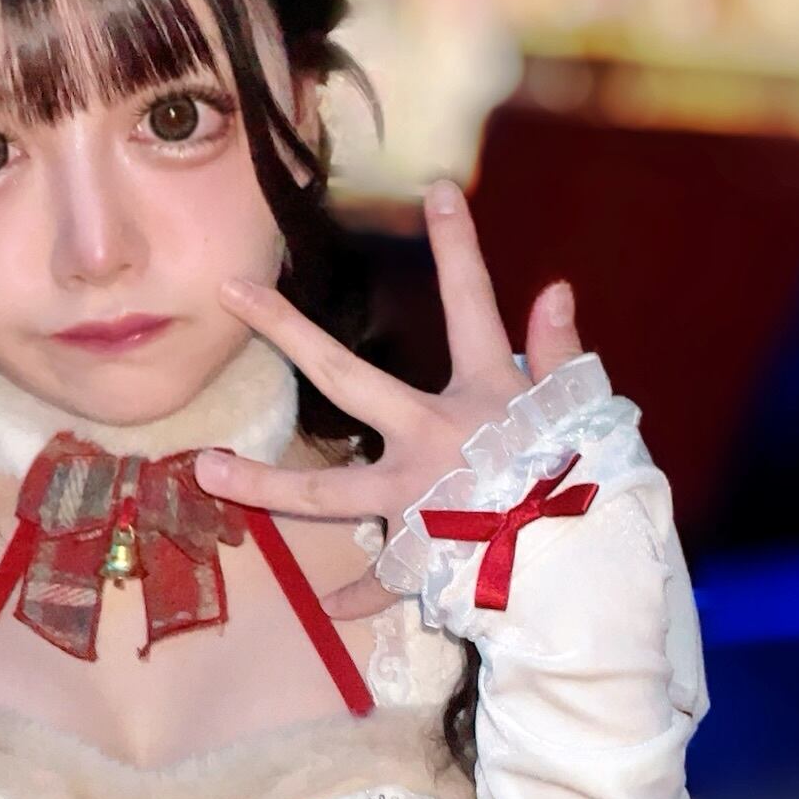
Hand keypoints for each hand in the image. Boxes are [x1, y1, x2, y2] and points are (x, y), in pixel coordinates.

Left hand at [193, 181, 584, 618]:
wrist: (587, 571)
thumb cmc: (591, 486)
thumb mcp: (582, 411)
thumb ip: (558, 354)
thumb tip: (556, 289)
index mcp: (481, 395)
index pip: (471, 305)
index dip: (459, 247)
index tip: (436, 191)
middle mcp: (432, 438)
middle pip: (346, 377)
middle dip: (287, 330)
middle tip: (232, 291)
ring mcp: (415, 496)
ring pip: (324, 491)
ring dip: (262, 480)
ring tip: (206, 468)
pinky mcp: (417, 553)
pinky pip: (383, 577)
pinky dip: (362, 595)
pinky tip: (333, 607)